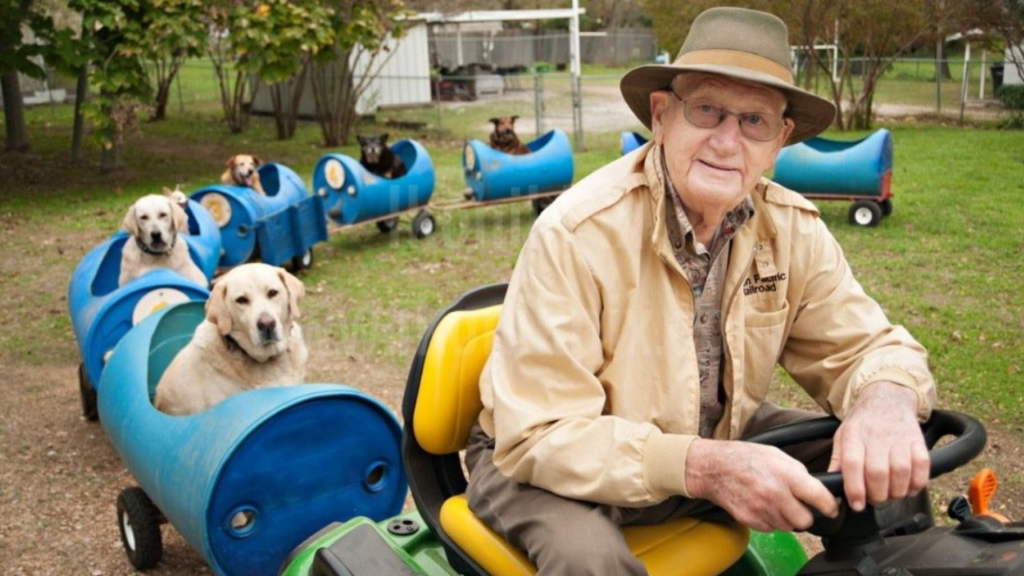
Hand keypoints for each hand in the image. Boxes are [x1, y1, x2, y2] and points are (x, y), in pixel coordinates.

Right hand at [686, 439, 837, 531]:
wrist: (714, 468)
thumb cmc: (746, 458)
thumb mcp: (777, 454)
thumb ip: (799, 472)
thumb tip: (816, 489)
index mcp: (786, 475)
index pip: (820, 498)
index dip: (830, 506)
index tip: (831, 508)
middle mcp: (775, 494)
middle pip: (805, 520)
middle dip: (805, 514)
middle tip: (798, 505)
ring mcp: (762, 509)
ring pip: (788, 526)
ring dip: (786, 518)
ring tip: (775, 501)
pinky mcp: (750, 519)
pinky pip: (770, 528)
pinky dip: (770, 520)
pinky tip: (762, 505)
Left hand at [828, 381, 929, 511]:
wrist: (886, 397)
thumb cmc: (862, 422)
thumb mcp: (842, 435)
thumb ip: (838, 460)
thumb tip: (831, 486)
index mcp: (854, 435)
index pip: (852, 464)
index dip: (855, 488)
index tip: (856, 504)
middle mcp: (876, 436)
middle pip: (878, 472)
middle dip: (877, 494)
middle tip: (875, 500)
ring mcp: (899, 438)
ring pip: (901, 471)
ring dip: (897, 491)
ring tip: (891, 495)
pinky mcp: (917, 440)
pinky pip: (923, 466)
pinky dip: (918, 483)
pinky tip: (909, 487)